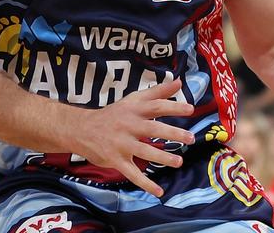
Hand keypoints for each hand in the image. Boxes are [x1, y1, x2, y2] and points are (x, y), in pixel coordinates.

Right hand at [75, 79, 195, 196]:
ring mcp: (121, 143)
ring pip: (144, 151)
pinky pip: (132, 173)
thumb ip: (157, 92)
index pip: (155, 106)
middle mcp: (128, 125)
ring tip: (179, 162)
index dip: (173, 107)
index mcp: (133, 110)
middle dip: (171, 133)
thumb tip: (178, 81)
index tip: (191, 110)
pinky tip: (159, 191)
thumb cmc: (114, 114)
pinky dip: (145, 184)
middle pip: (151, 128)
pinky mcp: (116, 159)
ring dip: (162, 157)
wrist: (82, 129)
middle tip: (190, 137)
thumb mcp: (132, 100)